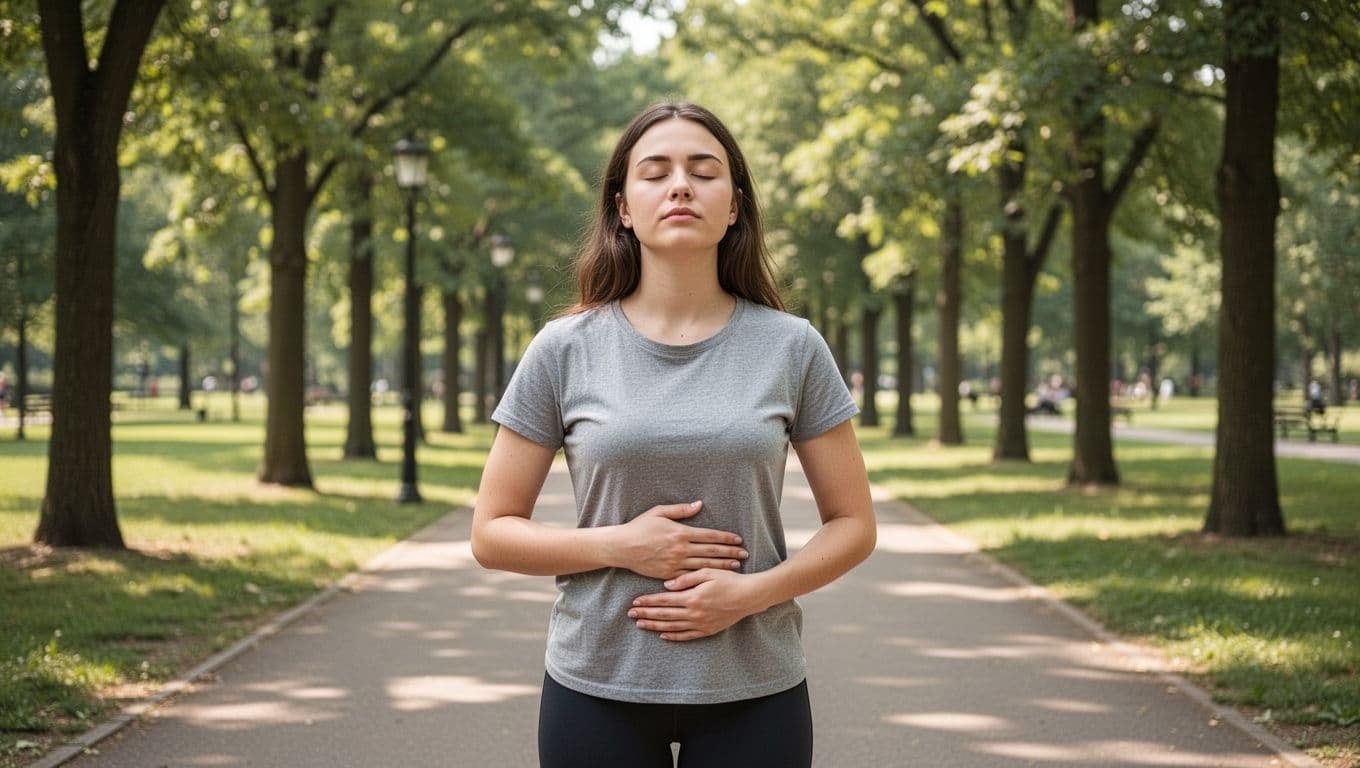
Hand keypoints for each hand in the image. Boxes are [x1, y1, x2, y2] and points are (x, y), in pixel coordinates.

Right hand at [610, 501, 746, 580]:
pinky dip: (704, 576)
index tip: (738, 540)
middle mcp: (680, 549)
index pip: (709, 536)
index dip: (726, 538)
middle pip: (711, 551)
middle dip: (730, 553)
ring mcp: (675, 563)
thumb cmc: (639, 527)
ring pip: (704, 565)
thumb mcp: (659, 512)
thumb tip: (699, 504)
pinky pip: (690, 576)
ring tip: (736, 566)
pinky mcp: (669, 574)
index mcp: (680, 532)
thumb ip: (681, 510)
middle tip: (745, 554)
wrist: (622, 547)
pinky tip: (715, 577)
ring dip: (722, 565)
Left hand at [628, 568, 763, 641]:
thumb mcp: (708, 572)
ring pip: (672, 627)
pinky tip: (662, 635)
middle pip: (664, 615)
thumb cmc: (729, 580)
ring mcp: (701, 623)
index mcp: (693, 597)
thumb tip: (667, 586)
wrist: (749, 596)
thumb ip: (686, 578)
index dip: (648, 601)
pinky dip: (673, 636)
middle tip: (630, 614)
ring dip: (655, 626)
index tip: (635, 601)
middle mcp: (694, 613)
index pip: (664, 600)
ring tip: (641, 624)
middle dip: (646, 614)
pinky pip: (686, 636)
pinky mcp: (707, 630)